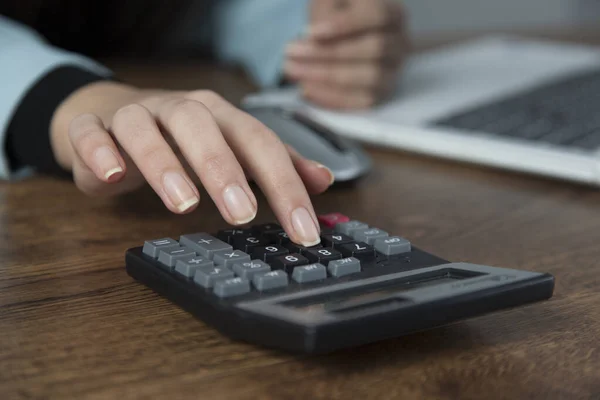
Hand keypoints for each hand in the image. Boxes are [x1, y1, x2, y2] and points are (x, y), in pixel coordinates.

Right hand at [50, 82, 333, 245]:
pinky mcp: (94, 129)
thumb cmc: (184, 139)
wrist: (115, 115)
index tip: (303, 232)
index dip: (285, 187)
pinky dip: (100, 153)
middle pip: (204, 128)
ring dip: (165, 164)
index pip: (259, 144)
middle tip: (243, 215)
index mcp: (220, 117)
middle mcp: (180, 111)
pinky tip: (114, 177)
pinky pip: (91, 135)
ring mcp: (135, 116)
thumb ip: (275, 166)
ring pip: (147, 129)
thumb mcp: (234, 148)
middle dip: (225, 171)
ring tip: (183, 204)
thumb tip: (324, 180)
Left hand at [284, 0, 408, 109]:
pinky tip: (306, 89)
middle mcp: (400, 43)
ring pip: (370, 78)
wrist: (343, 40)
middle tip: (290, 52)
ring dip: (327, 77)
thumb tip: (316, 40)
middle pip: (374, 48)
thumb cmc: (337, 16)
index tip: (310, 32)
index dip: (345, 24)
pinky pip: (363, 102)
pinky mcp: (382, 95)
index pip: (377, 15)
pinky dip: (333, 97)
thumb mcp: (331, 4)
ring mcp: (394, 71)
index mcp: (392, 13)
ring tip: (293, 71)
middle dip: (327, 53)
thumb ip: (326, 14)